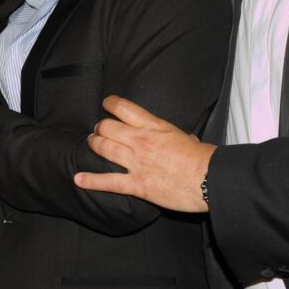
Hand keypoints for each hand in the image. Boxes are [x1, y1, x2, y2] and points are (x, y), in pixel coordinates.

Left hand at [73, 96, 215, 212]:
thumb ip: (179, 137)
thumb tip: (185, 139)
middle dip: (100, 127)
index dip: (111, 104)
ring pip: (104, 149)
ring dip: (94, 145)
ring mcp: (137, 162)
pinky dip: (91, 180)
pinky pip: (109, 181)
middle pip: (108, 127)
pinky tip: (78, 179)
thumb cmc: (204, 159)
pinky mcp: (137, 185)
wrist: (209, 179)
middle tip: (98, 130)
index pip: (124, 108)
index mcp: (154, 127)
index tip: (106, 104)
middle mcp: (141, 141)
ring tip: (91, 143)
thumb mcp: (188, 138)